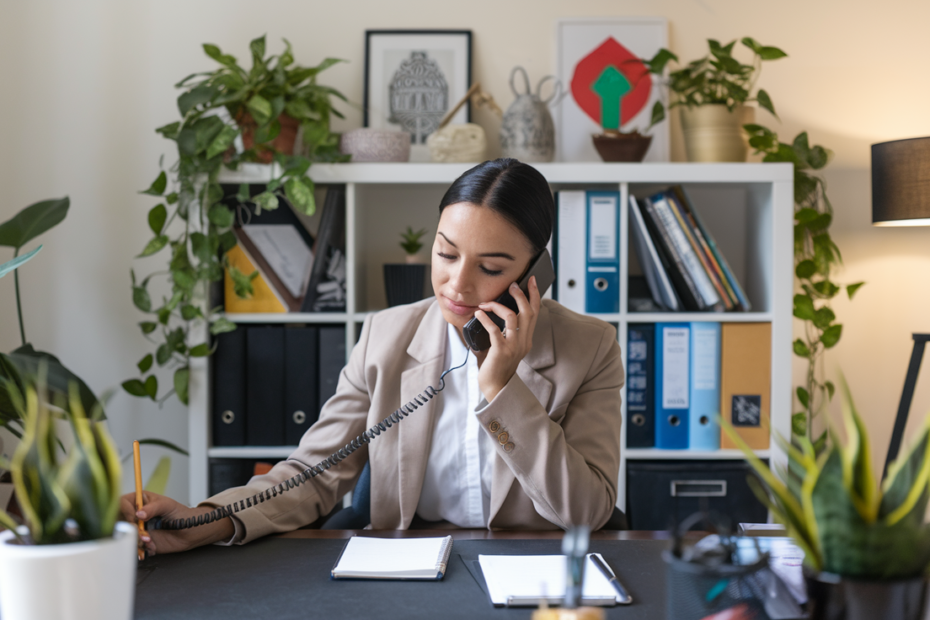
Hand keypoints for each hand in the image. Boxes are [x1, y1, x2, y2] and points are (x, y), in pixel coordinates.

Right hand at [119, 491, 234, 555]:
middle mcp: (136, 515)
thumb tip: (139, 513)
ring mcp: (138, 529)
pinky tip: (152, 547)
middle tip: (142, 534)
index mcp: (140, 501)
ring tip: (150, 541)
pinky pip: (134, 547)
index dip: (125, 512)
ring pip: (125, 536)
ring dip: (136, 541)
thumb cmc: (181, 513)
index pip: (121, 503)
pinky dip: (142, 549)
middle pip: (120, 522)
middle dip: (130, 530)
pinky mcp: (141, 542)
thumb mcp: (168, 506)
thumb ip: (153, 508)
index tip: (135, 519)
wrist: (191, 531)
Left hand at [473, 275, 540, 401]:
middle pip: (528, 312)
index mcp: (527, 339)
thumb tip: (494, 310)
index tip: (531, 281)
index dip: (534, 295)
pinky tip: (478, 314)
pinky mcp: (501, 351)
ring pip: (513, 317)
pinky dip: (486, 318)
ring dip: (499, 306)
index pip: (535, 313)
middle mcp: (523, 341)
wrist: (496, 387)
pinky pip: (495, 329)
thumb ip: (506, 330)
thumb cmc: (497, 365)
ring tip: (487, 303)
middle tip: (511, 285)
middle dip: (521, 295)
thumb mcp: (506, 345)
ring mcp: (514, 346)